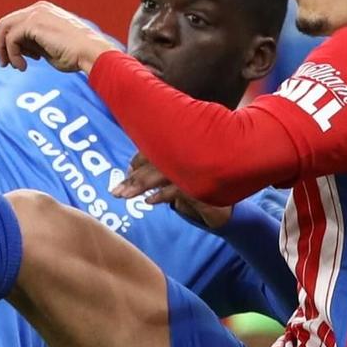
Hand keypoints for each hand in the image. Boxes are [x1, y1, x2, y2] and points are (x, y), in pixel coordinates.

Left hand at [0, 1, 115, 74]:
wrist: (91, 53)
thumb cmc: (75, 54)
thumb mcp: (49, 46)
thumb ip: (33, 43)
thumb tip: (17, 48)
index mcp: (43, 11)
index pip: (15, 22)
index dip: (12, 43)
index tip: (20, 60)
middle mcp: (38, 8)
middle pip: (6, 23)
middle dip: (2, 45)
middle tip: (6, 64)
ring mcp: (36, 13)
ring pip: (4, 28)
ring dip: (4, 50)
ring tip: (16, 67)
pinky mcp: (34, 23)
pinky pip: (11, 39)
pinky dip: (12, 54)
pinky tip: (23, 66)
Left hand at [115, 154, 229, 227]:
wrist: (231, 194)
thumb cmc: (200, 179)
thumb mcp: (178, 171)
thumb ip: (159, 168)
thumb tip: (131, 174)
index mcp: (178, 144)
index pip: (150, 150)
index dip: (135, 164)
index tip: (126, 175)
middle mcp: (184, 152)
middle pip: (151, 163)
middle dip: (131, 179)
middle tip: (115, 192)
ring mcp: (192, 167)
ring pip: (160, 174)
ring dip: (139, 186)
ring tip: (124, 196)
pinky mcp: (201, 184)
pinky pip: (176, 188)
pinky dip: (161, 195)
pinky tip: (149, 201)